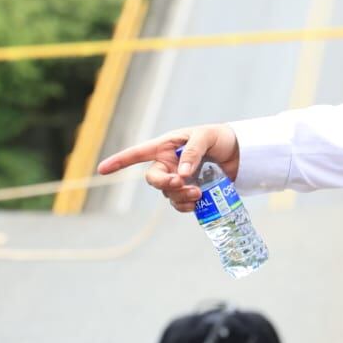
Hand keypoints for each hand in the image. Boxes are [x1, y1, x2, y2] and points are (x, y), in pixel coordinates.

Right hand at [97, 124, 239, 212]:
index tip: (102, 170)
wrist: (241, 153)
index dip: (119, 162)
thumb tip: (182, 174)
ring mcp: (179, 179)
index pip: (138, 154)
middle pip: (153, 179)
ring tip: (198, 192)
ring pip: (168, 194)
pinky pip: (180, 203)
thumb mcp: (205, 137)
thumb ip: (192, 152)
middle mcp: (168, 163)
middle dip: (164, 184)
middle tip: (181, 183)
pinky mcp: (191, 191)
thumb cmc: (219, 137)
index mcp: (166, 145)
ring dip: (180, 195)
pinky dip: (186, 205)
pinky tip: (197, 202)